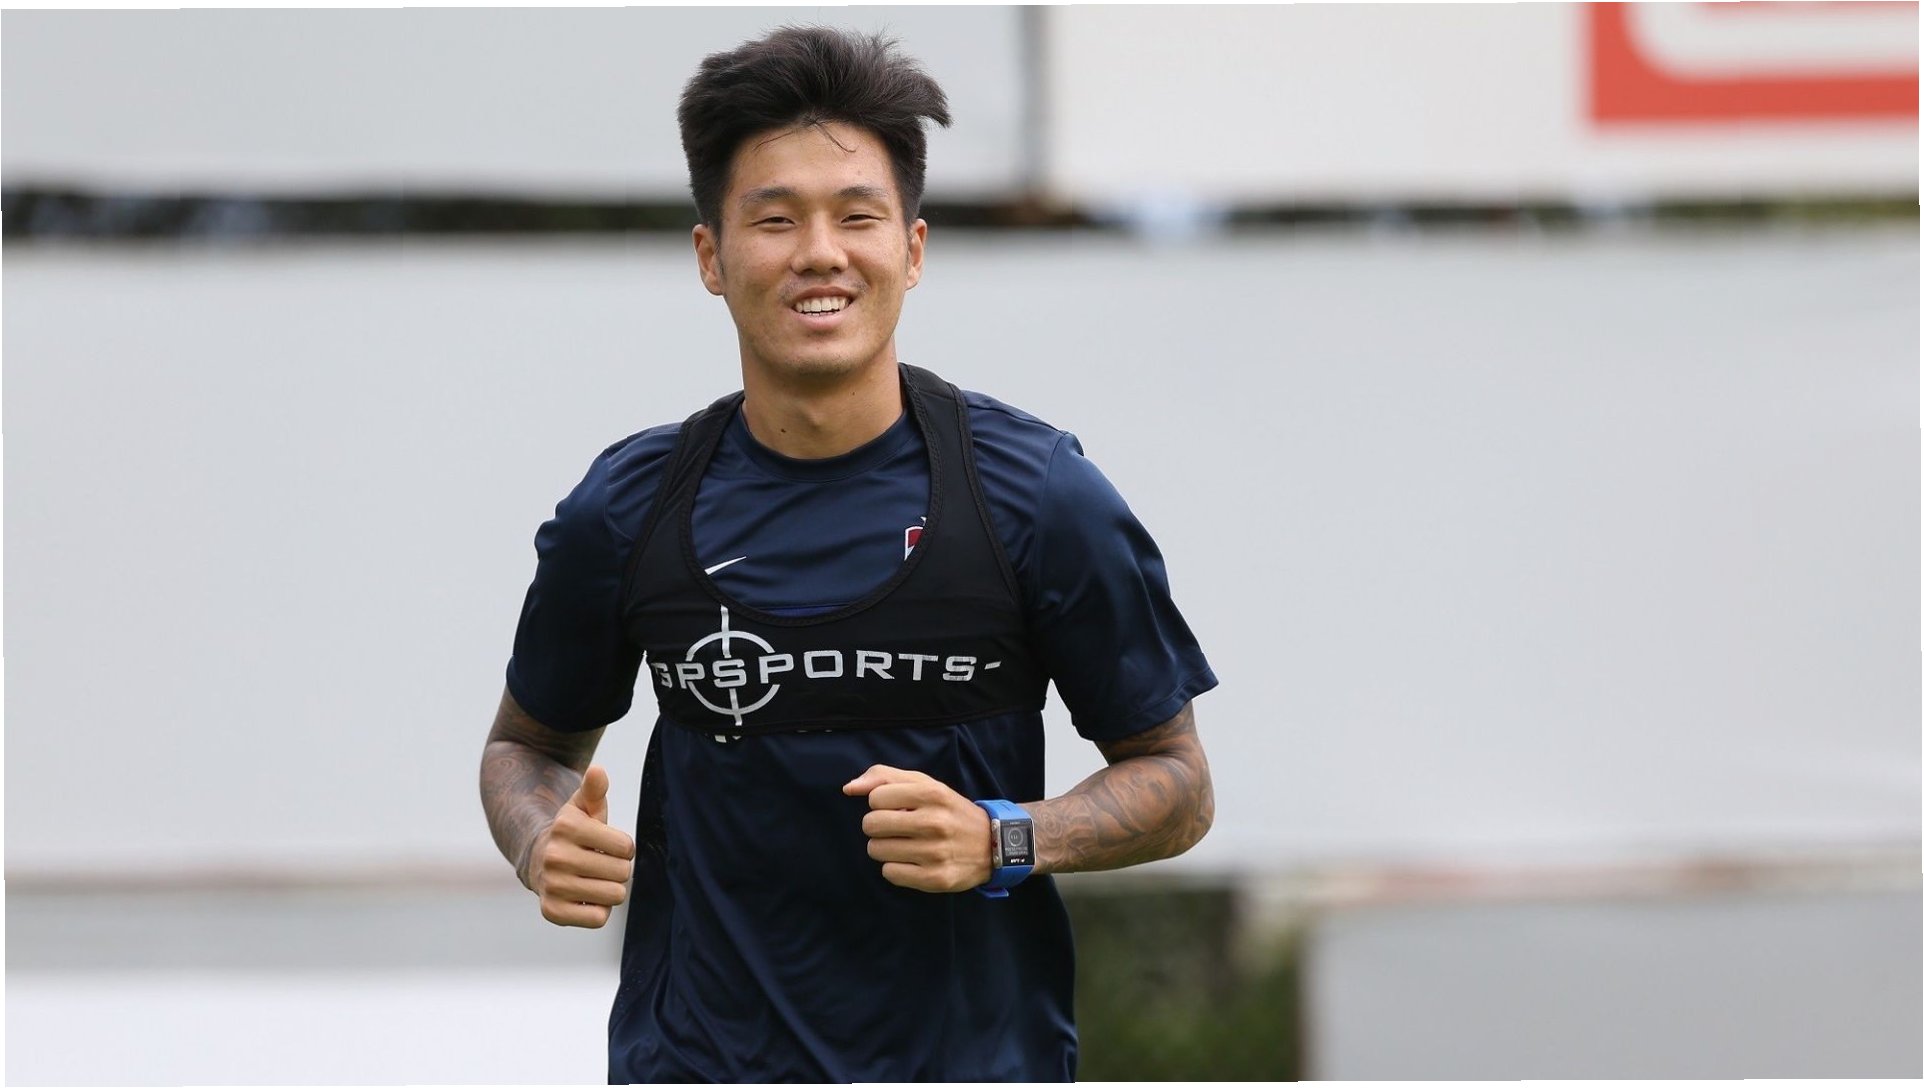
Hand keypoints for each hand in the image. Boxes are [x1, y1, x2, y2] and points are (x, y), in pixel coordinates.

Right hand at [527, 764, 634, 927]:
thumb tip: (598, 770)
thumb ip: (594, 789)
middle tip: (600, 863)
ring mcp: (552, 885)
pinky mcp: (552, 912)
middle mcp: (556, 857)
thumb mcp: (582, 806)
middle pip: (622, 873)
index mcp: (567, 827)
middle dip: (617, 869)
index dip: (623, 847)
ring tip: (594, 879)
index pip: (626, 847)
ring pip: (614, 896)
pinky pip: (598, 919)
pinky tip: (585, 897)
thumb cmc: (573, 831)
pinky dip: (598, 911)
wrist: (537, 859)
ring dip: (610, 890)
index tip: (607, 845)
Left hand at [842, 765, 992, 893]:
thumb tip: (848, 788)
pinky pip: (889, 873)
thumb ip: (884, 777)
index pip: (875, 798)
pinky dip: (895, 868)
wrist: (993, 844)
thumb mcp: (925, 784)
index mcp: (932, 794)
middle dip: (878, 826)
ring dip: (885, 847)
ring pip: (877, 850)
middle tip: (896, 828)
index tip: (898, 808)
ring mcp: (935, 853)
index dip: (881, 803)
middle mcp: (934, 823)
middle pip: (871, 825)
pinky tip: (912, 861)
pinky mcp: (935, 878)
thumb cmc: (949, 810)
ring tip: (904, 844)